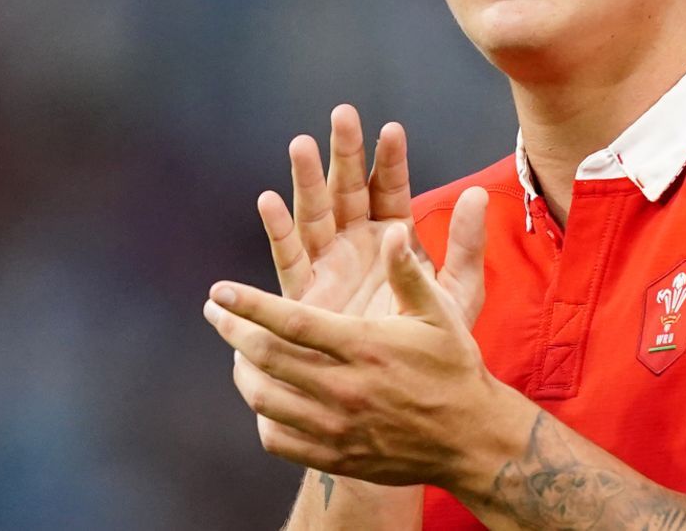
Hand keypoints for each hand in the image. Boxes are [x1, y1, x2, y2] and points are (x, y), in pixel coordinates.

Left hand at [204, 223, 533, 487]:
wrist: (469, 438)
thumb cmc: (454, 367)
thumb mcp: (439, 313)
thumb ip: (409, 273)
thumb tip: (393, 230)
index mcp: (365, 347)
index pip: (292, 322)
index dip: (250, 305)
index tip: (220, 291)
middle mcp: (345, 388)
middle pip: (267, 358)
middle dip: (232, 330)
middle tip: (216, 313)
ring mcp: (337, 426)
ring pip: (265, 399)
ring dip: (242, 371)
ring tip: (237, 351)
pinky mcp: (335, 455)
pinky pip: (278, 438)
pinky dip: (262, 415)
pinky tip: (265, 396)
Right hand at [257, 104, 485, 326]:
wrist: (400, 391)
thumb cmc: (433, 342)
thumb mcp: (458, 290)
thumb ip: (466, 244)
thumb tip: (479, 193)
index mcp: (393, 237)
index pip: (390, 188)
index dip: (390, 160)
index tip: (393, 129)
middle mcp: (357, 242)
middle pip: (348, 188)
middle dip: (345, 152)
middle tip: (342, 115)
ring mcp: (330, 263)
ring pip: (315, 212)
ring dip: (307, 179)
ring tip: (301, 145)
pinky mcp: (305, 293)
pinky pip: (290, 256)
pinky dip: (279, 230)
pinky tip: (270, 201)